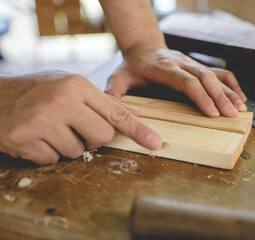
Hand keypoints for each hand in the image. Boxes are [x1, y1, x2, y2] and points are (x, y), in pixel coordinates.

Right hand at [0, 71, 161, 164]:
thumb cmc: (39, 90)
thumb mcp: (71, 85)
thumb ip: (104, 101)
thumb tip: (135, 112)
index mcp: (77, 86)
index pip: (116, 113)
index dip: (138, 130)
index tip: (155, 143)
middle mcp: (62, 102)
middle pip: (102, 137)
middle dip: (93, 137)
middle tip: (75, 126)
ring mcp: (42, 122)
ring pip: (78, 152)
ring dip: (69, 145)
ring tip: (52, 129)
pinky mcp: (25, 141)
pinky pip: (54, 160)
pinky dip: (50, 152)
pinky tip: (38, 137)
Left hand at [105, 45, 247, 117]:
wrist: (143, 46)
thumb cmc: (132, 66)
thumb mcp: (118, 78)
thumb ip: (115, 93)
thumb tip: (115, 113)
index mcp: (163, 68)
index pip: (186, 81)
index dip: (201, 96)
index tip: (212, 112)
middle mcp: (181, 63)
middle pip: (205, 78)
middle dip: (221, 97)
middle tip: (231, 115)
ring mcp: (191, 63)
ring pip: (215, 75)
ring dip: (230, 91)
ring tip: (241, 109)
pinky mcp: (198, 65)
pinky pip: (219, 72)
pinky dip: (232, 83)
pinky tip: (240, 96)